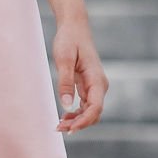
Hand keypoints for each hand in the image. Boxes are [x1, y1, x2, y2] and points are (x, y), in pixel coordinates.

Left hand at [51, 17, 107, 131]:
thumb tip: (66, 105)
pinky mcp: (89, 86)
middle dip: (78, 124)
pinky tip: (64, 116)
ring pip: (90, 112)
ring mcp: (95, 87)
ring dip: (77, 121)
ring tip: (59, 125)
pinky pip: (86, 106)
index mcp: (96, 79)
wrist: (74, 28)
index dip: (84, 121)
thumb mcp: (63, 59)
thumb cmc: (69, 40)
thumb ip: (65, 82)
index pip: (95, 107)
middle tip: (58, 128)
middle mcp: (99, 85)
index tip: (70, 129)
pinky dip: (77, 114)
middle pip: (94, 113)